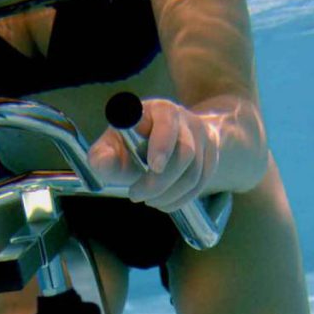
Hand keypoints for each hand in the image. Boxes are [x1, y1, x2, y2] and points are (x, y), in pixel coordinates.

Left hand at [88, 99, 219, 212]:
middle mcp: (184, 119)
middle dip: (159, 182)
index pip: (166, 121)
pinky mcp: (211, 156)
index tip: (154, 166)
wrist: (162, 143)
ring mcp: (201, 137)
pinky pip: (201, 184)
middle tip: (135, 195)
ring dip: (169, 194)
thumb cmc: (131, 144)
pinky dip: (180, 199)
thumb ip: (103, 157)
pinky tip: (164, 203)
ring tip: (149, 200)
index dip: (163, 143)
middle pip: (184, 153)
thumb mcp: (112, 146)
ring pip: (194, 173)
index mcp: (157, 110)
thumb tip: (102, 163)